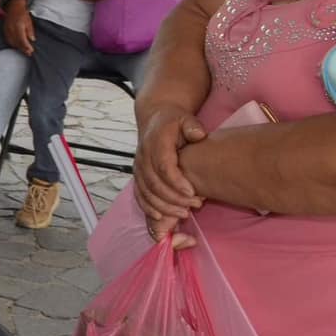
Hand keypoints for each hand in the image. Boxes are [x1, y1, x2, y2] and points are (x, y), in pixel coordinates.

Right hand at [2, 1, 35, 54]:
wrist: (13, 8)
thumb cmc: (22, 14)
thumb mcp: (29, 22)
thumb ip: (30, 31)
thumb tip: (32, 40)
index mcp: (18, 26)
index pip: (22, 39)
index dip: (26, 46)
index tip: (31, 51)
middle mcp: (11, 29)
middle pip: (16, 42)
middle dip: (23, 49)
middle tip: (29, 53)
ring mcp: (6, 30)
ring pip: (12, 42)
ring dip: (18, 47)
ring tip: (24, 50)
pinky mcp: (4, 32)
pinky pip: (8, 40)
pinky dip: (13, 44)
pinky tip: (18, 46)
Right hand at [134, 103, 207, 239]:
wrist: (154, 120)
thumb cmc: (174, 122)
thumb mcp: (185, 119)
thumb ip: (192, 126)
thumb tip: (199, 134)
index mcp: (155, 143)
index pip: (163, 166)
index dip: (176, 182)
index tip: (192, 192)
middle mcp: (143, 157)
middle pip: (155, 183)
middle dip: (174, 199)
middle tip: (195, 205)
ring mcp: (138, 168)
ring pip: (146, 192)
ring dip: (164, 206)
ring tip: (184, 213)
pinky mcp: (137, 176)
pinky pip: (139, 195)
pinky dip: (148, 207)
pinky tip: (160, 216)